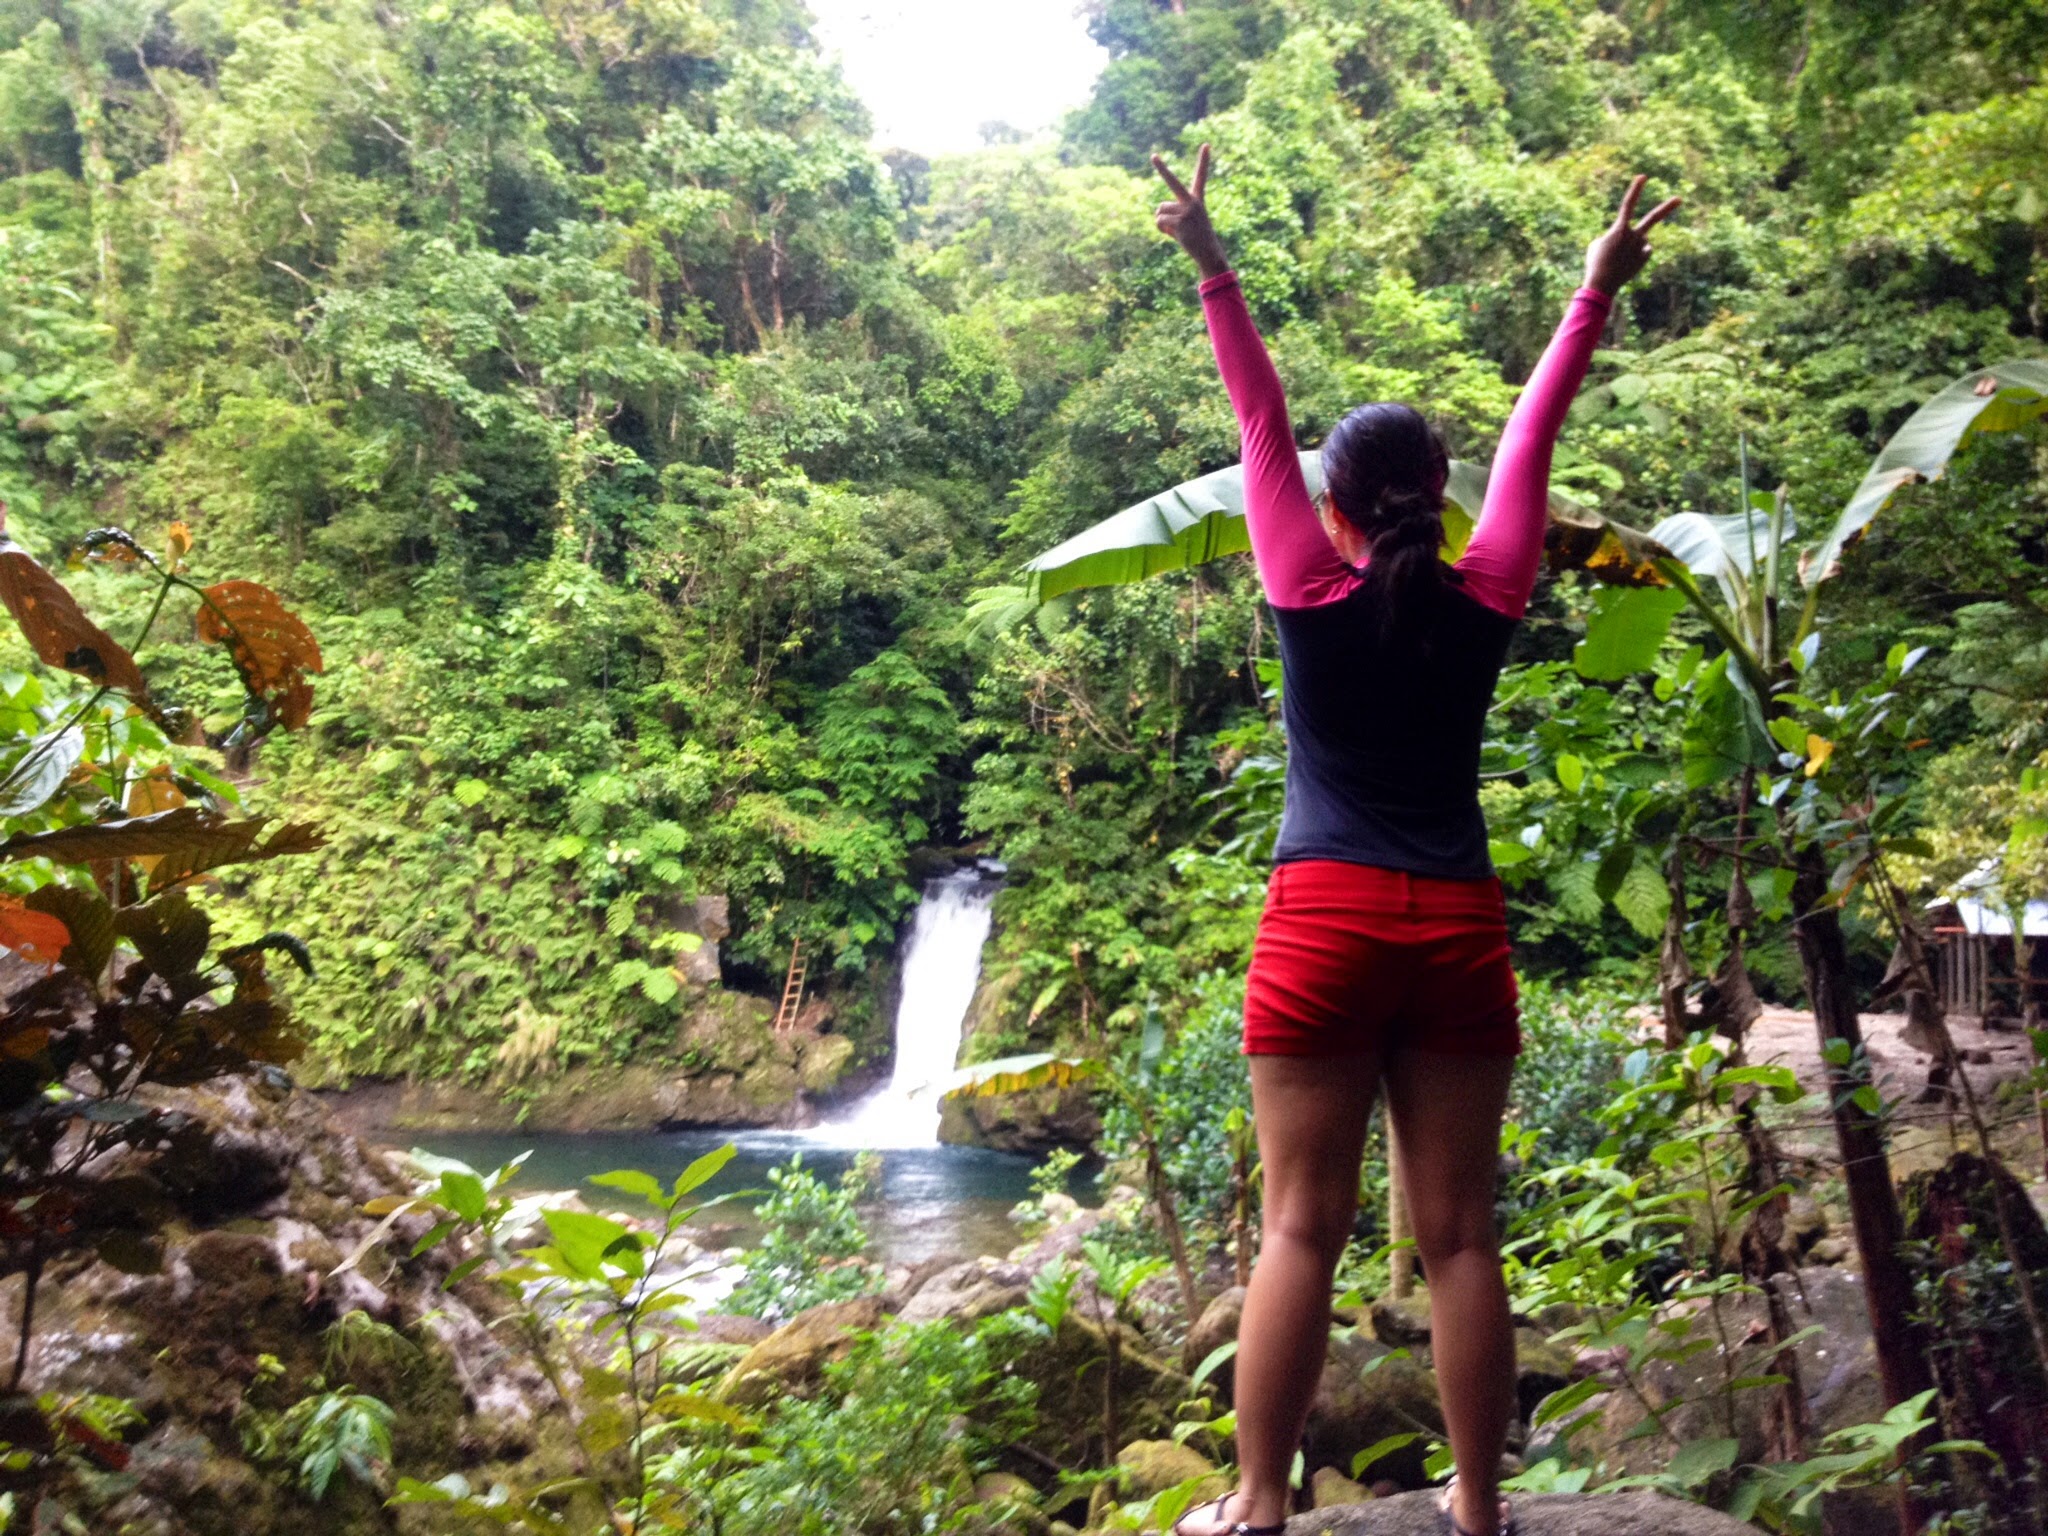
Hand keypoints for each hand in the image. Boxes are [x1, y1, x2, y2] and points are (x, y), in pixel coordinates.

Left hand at [1153, 144, 1229, 280]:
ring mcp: (1186, 210)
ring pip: (1160, 210)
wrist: (1208, 253)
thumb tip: (1158, 217)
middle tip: (1153, 155)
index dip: (1204, 160)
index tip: (1206, 144)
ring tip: (1176, 230)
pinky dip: (1161, 229)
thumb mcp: (1186, 224)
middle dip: (1161, 168)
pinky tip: (1173, 235)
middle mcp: (1192, 201)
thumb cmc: (1196, 239)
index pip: (1201, 176)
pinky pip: (1160, 221)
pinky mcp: (1180, 222)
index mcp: (1197, 199)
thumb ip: (1173, 215)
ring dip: (1162, 221)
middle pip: (1172, 181)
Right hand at [1583, 175, 1681, 295]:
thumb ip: (1615, 235)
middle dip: (1667, 208)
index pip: (1628, 204)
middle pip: (1653, 218)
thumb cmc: (1596, 262)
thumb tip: (1628, 239)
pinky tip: (1627, 263)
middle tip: (1680, 199)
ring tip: (1618, 259)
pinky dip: (1636, 254)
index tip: (1643, 177)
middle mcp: (1633, 236)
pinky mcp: (1645, 257)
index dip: (1635, 190)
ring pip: (1640, 240)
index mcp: (1619, 229)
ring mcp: (1641, 247)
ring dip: (1630, 247)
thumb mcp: (1598, 244)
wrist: (1601, 284)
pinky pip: (1644, 250)